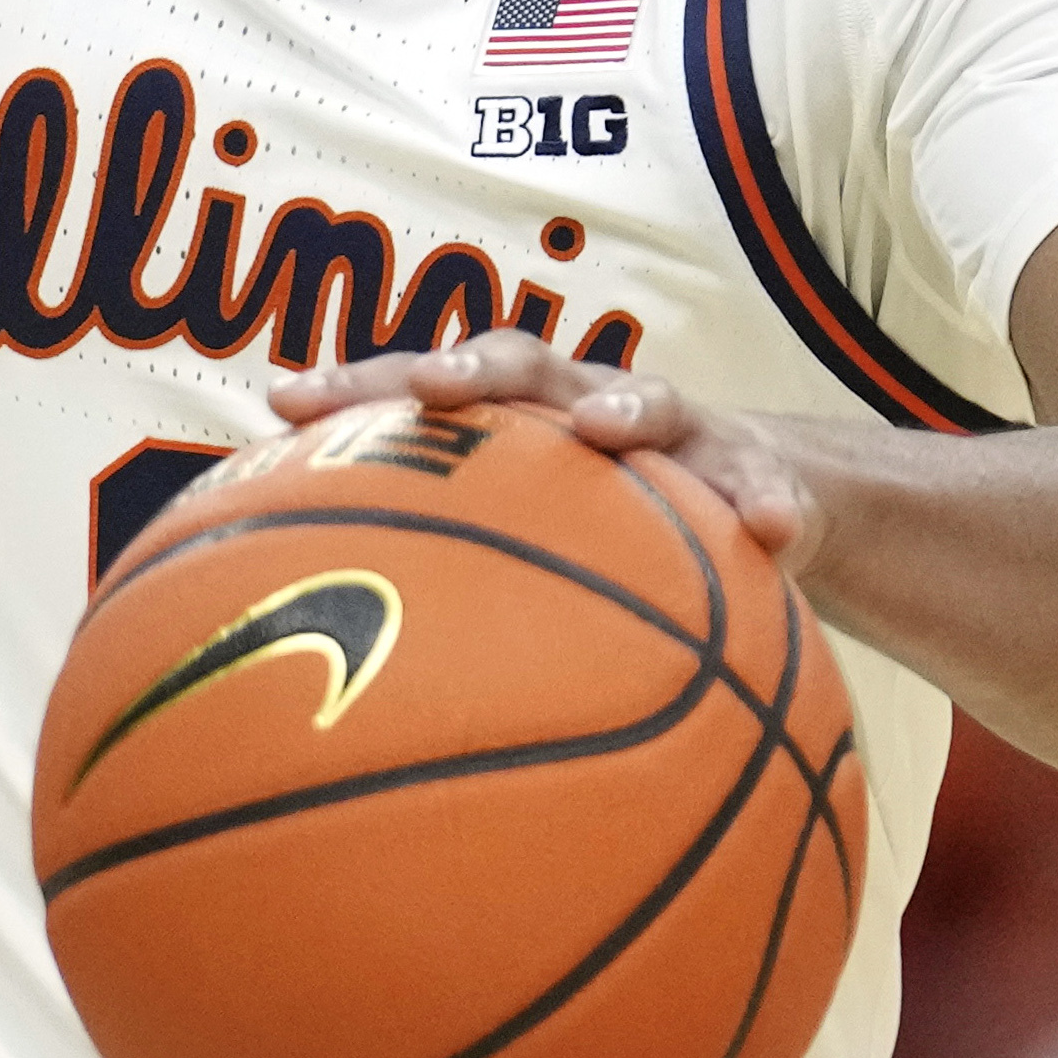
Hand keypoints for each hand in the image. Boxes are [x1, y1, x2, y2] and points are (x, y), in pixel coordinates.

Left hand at [268, 328, 848, 578]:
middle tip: (431, 388)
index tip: (284, 405)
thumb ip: (453, 600)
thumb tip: (324, 690)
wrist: (759, 504)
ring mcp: (677, 435)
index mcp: (518, 426)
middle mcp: (586, 409)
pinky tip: (773, 535)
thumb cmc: (614, 539)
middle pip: (524, 366)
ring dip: (629, 406)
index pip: (423, 389)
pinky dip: (768, 505)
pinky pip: (769, 489)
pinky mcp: (757, 473)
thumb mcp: (538, 561)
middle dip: (474, 369)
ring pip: (653, 402)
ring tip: (609, 429)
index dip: (355, 388)